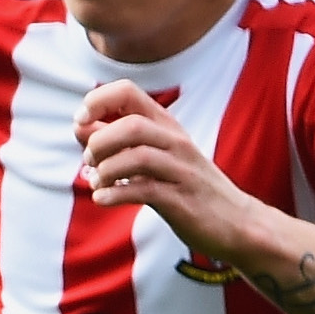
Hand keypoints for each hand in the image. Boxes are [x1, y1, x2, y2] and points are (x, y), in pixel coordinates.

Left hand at [74, 80, 268, 267]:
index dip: (96, 101)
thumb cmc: (185, 186)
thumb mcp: (153, 157)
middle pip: (131, 125)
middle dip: (99, 142)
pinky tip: (102, 200)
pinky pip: (144, 190)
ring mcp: (181, 170)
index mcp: (165, 125)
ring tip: (97, 183)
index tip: (80, 122)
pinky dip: (115, 194)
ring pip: (138, 156)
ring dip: (106, 170)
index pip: (127, 91)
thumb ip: (118, 142)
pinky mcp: (181, 199)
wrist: (235, 222)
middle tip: (89, 162)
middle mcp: (175, 141)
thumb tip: (79, 127)